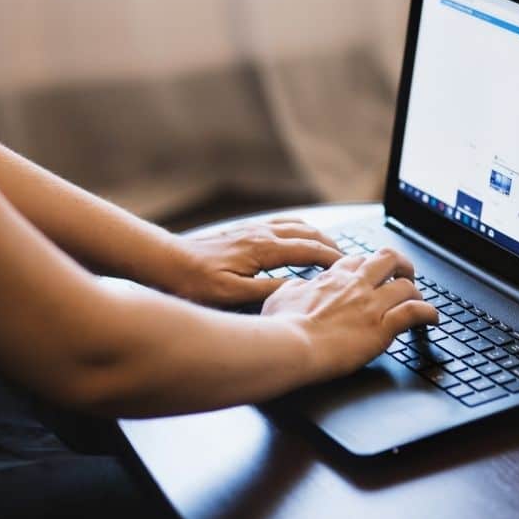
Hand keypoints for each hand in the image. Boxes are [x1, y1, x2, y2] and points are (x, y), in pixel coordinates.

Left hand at [167, 217, 342, 305]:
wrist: (166, 262)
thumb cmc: (196, 282)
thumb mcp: (235, 294)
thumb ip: (271, 290)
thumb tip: (301, 288)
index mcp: (264, 248)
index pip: (310, 249)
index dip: (334, 259)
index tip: (351, 268)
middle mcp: (262, 233)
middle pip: (309, 233)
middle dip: (332, 244)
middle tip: (349, 260)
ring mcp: (253, 229)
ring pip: (297, 225)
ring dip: (318, 235)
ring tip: (332, 248)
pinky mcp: (245, 230)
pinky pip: (281, 223)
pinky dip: (299, 229)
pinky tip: (299, 236)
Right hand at [261, 247, 437, 380]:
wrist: (289, 346)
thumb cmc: (280, 326)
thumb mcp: (280, 297)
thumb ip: (295, 288)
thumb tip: (298, 287)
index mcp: (332, 278)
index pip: (357, 260)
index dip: (367, 266)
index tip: (370, 275)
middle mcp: (355, 285)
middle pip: (388, 259)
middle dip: (401, 265)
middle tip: (404, 275)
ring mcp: (371, 305)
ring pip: (406, 285)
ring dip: (416, 293)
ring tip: (419, 301)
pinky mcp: (382, 327)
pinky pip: (415, 312)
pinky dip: (429, 314)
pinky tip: (432, 320)